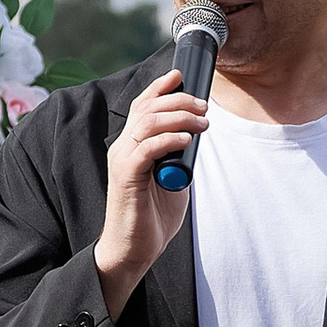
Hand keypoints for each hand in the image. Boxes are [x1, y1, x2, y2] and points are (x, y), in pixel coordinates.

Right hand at [94, 69, 208, 316]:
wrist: (134, 250)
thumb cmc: (151, 217)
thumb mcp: (172, 178)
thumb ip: (179, 156)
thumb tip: (195, 136)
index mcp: (131, 145)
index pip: (142, 106)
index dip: (159, 87)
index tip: (181, 76)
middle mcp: (122, 147)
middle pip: (147, 108)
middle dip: (178, 100)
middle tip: (204, 106)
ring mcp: (122, 160)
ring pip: (147, 123)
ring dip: (179, 117)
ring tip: (202, 123)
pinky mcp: (125, 176)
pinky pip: (147, 148)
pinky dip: (169, 139)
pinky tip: (187, 140)